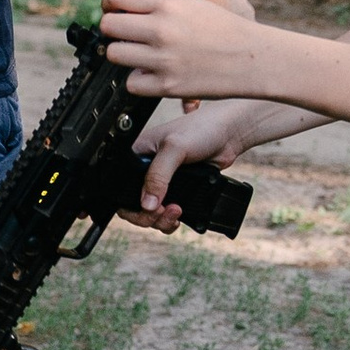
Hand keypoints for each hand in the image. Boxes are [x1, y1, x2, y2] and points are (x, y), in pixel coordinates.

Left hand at [101, 0, 265, 103]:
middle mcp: (161, 28)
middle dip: (114, 31)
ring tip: (140, 55)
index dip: (110, 5)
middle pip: (108, 26)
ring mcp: (162, 58)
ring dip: (124, 55)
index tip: (114, 11)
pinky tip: (153, 74)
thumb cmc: (224, 29)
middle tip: (126, 36)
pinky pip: (131, 83)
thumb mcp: (192, 3)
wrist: (253, 58)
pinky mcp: (167, 86)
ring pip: (114, 54)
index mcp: (167, 3)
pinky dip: (139, 80)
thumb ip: (158, 4)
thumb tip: (123, 8)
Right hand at [134, 96, 303, 217]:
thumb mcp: (175, 149)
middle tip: (162, 213)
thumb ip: (158, 175)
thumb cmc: (201, 129)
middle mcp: (146, 169)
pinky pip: (166, 212)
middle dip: (147, 215)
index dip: (129, 203)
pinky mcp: (177, 189)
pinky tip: (179, 216)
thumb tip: (146, 203)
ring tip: (175, 213)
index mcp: (137, 154)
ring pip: (150, 211)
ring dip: (160, 220)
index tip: (146, 209)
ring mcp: (162, 181)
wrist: (228, 134)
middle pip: (134, 204)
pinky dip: (170, 219)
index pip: (120, 185)